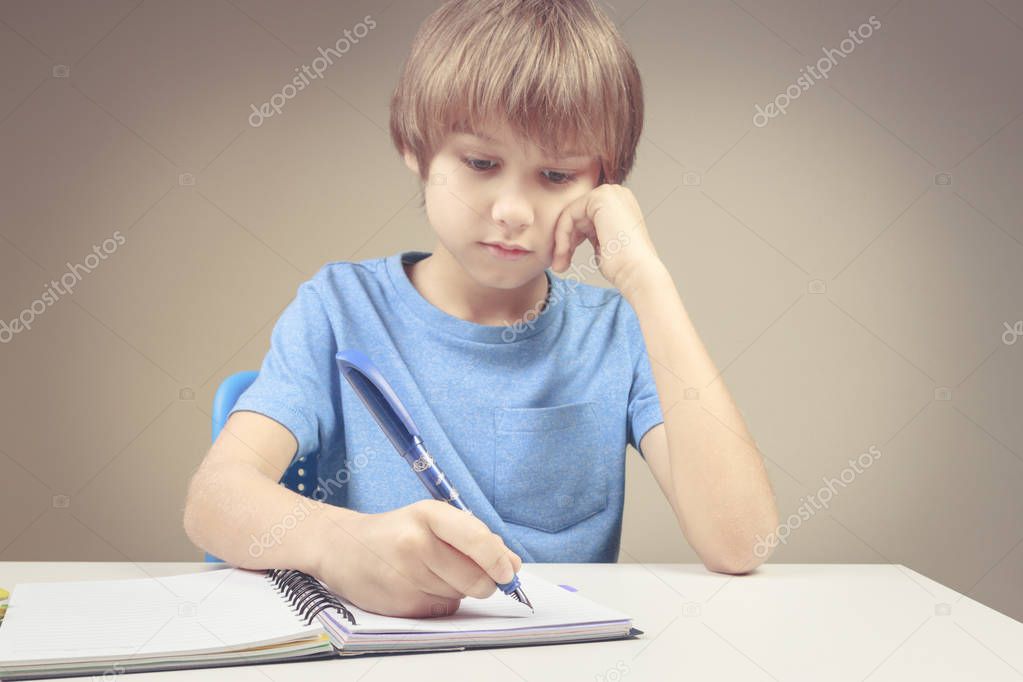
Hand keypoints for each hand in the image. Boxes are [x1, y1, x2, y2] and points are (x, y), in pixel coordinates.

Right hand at [314, 500, 522, 617]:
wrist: (342, 547)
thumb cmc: (396, 532)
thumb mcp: (432, 520)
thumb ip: (474, 539)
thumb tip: (513, 566)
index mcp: (428, 515)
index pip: (476, 539)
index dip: (499, 559)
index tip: (510, 571)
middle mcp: (415, 543)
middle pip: (476, 578)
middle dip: (483, 581)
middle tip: (468, 570)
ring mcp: (406, 576)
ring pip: (461, 595)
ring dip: (458, 588)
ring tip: (430, 571)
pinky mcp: (400, 603)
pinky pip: (442, 608)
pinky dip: (440, 600)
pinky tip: (418, 585)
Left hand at [550, 184, 662, 294]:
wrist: (637, 271)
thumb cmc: (623, 266)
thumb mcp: (604, 244)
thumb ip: (592, 233)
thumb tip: (573, 234)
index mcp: (619, 204)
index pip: (583, 217)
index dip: (571, 240)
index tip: (564, 261)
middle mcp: (616, 194)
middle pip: (575, 215)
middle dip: (564, 241)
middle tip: (559, 265)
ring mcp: (609, 193)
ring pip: (569, 215)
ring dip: (562, 242)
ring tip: (560, 264)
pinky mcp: (600, 198)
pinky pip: (568, 214)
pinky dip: (562, 236)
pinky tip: (564, 253)